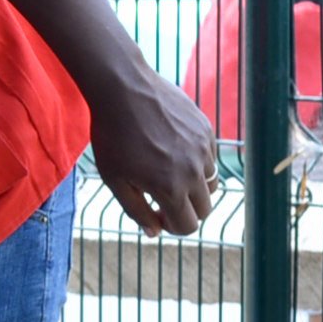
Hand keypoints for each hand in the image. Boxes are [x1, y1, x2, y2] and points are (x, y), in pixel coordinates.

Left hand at [87, 65, 219, 237]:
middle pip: (204, 209)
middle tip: (160, 195)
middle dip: (184, 209)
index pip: (187, 226)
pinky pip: (210, 159)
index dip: (170, 225)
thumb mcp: (114, 179)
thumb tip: (155, 232)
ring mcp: (204, 150)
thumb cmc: (112, 136)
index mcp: (170, 188)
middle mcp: (194, 171)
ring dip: (193, 187)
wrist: (123, 89)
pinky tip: (172, 149)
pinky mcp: (207, 131)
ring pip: (211, 184)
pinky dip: (196, 163)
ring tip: (166, 172)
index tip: (155, 213)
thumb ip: (136, 210)